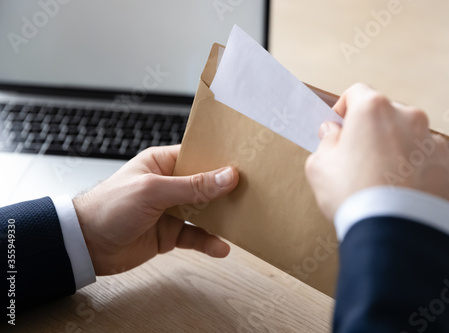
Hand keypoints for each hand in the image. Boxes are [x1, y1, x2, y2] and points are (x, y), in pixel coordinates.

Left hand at [73, 145, 238, 275]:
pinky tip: (220, 247)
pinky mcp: (170, 234)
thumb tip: (227, 176)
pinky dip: (208, 242)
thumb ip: (193, 186)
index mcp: (163, 163)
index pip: (198, 157)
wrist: (85, 245)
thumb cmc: (109, 206)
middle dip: (226, 191)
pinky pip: (195, 236)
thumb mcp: (153, 191)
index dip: (220, 161)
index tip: (245, 165)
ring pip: (205, 212)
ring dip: (222, 218)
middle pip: (206, 185)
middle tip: (253, 193)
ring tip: (242, 222)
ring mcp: (171, 210)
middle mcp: (169, 184)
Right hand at [305, 83, 448, 220]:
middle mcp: (409, 118)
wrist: (394, 233)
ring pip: (411, 140)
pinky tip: (406, 194)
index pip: (356, 93)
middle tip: (360, 160)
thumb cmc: (352, 195)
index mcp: (373, 110)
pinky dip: (420, 173)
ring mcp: (434, 143)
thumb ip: (325, 142)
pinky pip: (431, 164)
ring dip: (398, 152)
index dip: (344, 110)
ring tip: (385, 183)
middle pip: (387, 116)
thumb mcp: (320, 167)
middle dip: (373, 133)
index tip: (339, 128)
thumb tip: (332, 132)